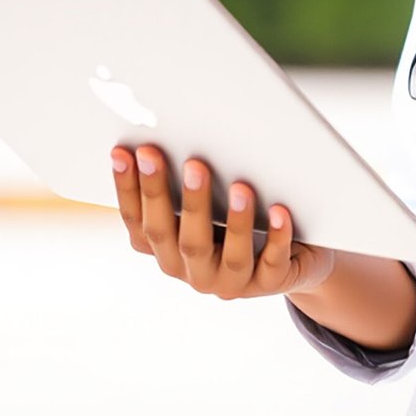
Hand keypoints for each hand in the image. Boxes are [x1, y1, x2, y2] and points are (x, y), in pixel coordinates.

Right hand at [111, 145, 335, 299]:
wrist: (290, 257)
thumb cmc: (240, 219)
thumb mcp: (209, 203)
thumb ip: (188, 181)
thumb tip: (168, 132)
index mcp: (168, 252)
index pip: (140, 223)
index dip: (129, 190)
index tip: (124, 153)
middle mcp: (193, 272)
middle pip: (178, 237)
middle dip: (175, 198)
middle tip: (183, 160)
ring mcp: (231, 282)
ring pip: (230, 255)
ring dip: (235, 221)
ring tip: (242, 187)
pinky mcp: (269, 284)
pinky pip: (273, 265)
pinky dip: (277, 238)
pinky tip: (280, 212)